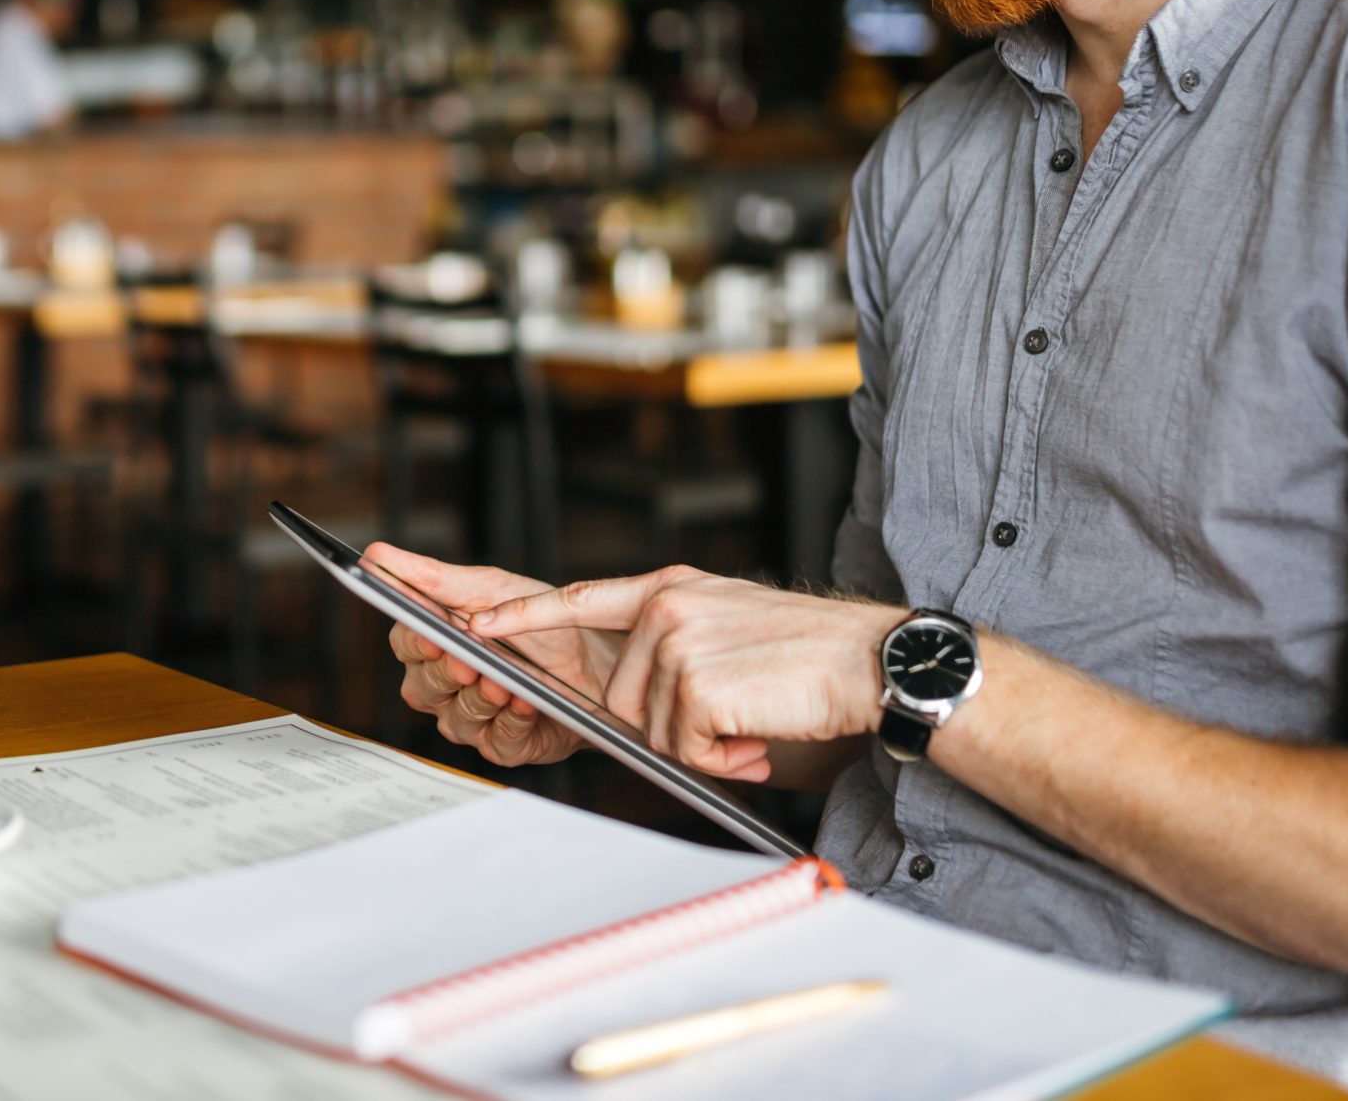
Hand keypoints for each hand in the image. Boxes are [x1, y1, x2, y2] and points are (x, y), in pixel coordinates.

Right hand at [368, 543, 621, 768]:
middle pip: (423, 687)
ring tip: (502, 682)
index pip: (406, 644)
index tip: (430, 633)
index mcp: (436, 643)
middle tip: (466, 660)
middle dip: (446, 674)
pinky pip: (496, 741)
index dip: (416, 642)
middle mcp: (446, 686)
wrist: (598, 658)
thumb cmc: (540, 624)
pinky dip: (511, 722)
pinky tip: (525, 703)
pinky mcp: (503, 746)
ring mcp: (472, 719)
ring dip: (479, 699)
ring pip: (456, 718)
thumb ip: (431, 577)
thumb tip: (377, 553)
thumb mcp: (489, 589)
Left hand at [471, 567, 896, 781]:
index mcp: (670, 589)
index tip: (473, 620)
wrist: (874, 663)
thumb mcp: (728, 633)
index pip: (579, 598)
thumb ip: (672, 652)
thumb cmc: (810, 661)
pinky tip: (758, 736)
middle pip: (621, 698)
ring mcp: (678, 642)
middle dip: (671, 729)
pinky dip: (723, 759)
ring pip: (651, 729)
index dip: (522, 613)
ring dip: (703, 747)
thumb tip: (632, 708)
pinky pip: (684, 749)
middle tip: (732, 723)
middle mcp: (666, 608)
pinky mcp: (696, 683)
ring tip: (754, 723)